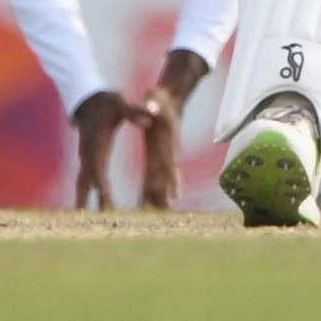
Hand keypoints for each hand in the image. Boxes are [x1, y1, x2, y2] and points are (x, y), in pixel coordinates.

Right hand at [72, 91, 152, 210]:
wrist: (88, 101)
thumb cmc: (107, 102)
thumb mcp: (121, 104)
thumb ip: (134, 112)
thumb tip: (149, 118)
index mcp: (97, 145)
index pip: (99, 171)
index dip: (102, 187)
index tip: (106, 203)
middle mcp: (88, 155)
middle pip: (86, 183)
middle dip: (88, 201)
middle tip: (91, 223)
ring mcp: (86, 158)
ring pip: (83, 183)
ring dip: (83, 200)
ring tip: (82, 221)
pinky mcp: (88, 159)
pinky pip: (86, 180)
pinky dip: (87, 193)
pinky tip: (88, 205)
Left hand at [137, 48, 208, 209]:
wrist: (170, 102)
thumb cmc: (161, 99)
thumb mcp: (156, 98)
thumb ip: (153, 103)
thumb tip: (150, 105)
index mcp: (166, 141)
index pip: (170, 163)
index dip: (173, 179)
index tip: (175, 196)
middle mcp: (166, 154)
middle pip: (165, 180)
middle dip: (164, 198)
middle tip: (162, 219)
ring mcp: (162, 159)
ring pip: (159, 184)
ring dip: (156, 201)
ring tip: (151, 222)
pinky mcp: (157, 159)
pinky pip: (153, 180)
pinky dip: (150, 194)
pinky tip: (145, 208)